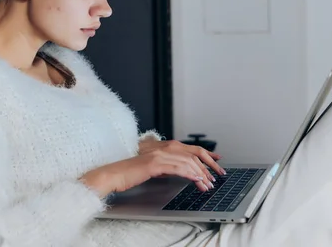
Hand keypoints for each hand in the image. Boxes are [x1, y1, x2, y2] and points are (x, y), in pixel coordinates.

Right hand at [80, 145, 221, 197]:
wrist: (114, 173)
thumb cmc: (131, 171)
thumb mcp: (152, 165)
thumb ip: (166, 163)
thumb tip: (182, 169)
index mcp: (163, 146)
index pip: (190, 148)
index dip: (206, 154)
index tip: (217, 161)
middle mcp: (163, 147)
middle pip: (193, 153)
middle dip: (209, 165)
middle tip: (217, 176)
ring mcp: (159, 154)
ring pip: (188, 162)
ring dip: (201, 174)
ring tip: (208, 184)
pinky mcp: (155, 164)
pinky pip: (179, 168)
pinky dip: (191, 175)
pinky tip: (197, 182)